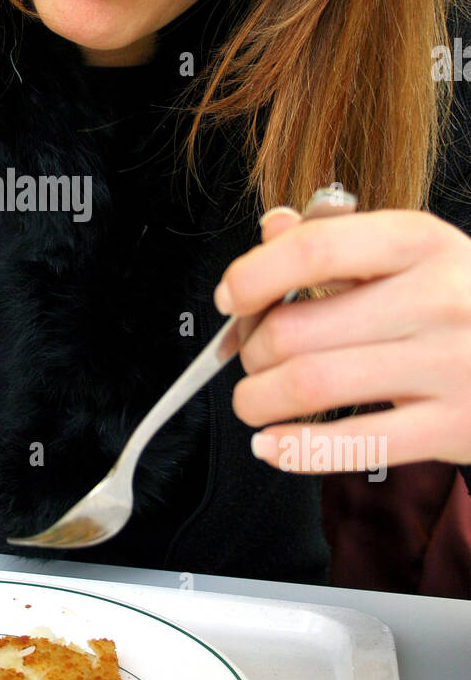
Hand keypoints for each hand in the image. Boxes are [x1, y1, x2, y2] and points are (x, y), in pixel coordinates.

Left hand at [214, 207, 470, 472]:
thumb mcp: (419, 253)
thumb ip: (341, 240)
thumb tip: (272, 229)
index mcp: (421, 242)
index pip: (312, 251)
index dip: (252, 277)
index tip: (231, 298)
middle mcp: (437, 298)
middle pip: (296, 328)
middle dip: (250, 350)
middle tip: (250, 358)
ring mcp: (448, 365)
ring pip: (310, 386)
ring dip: (259, 401)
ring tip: (255, 401)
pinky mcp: (453, 427)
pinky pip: (351, 444)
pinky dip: (294, 449)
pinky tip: (274, 445)